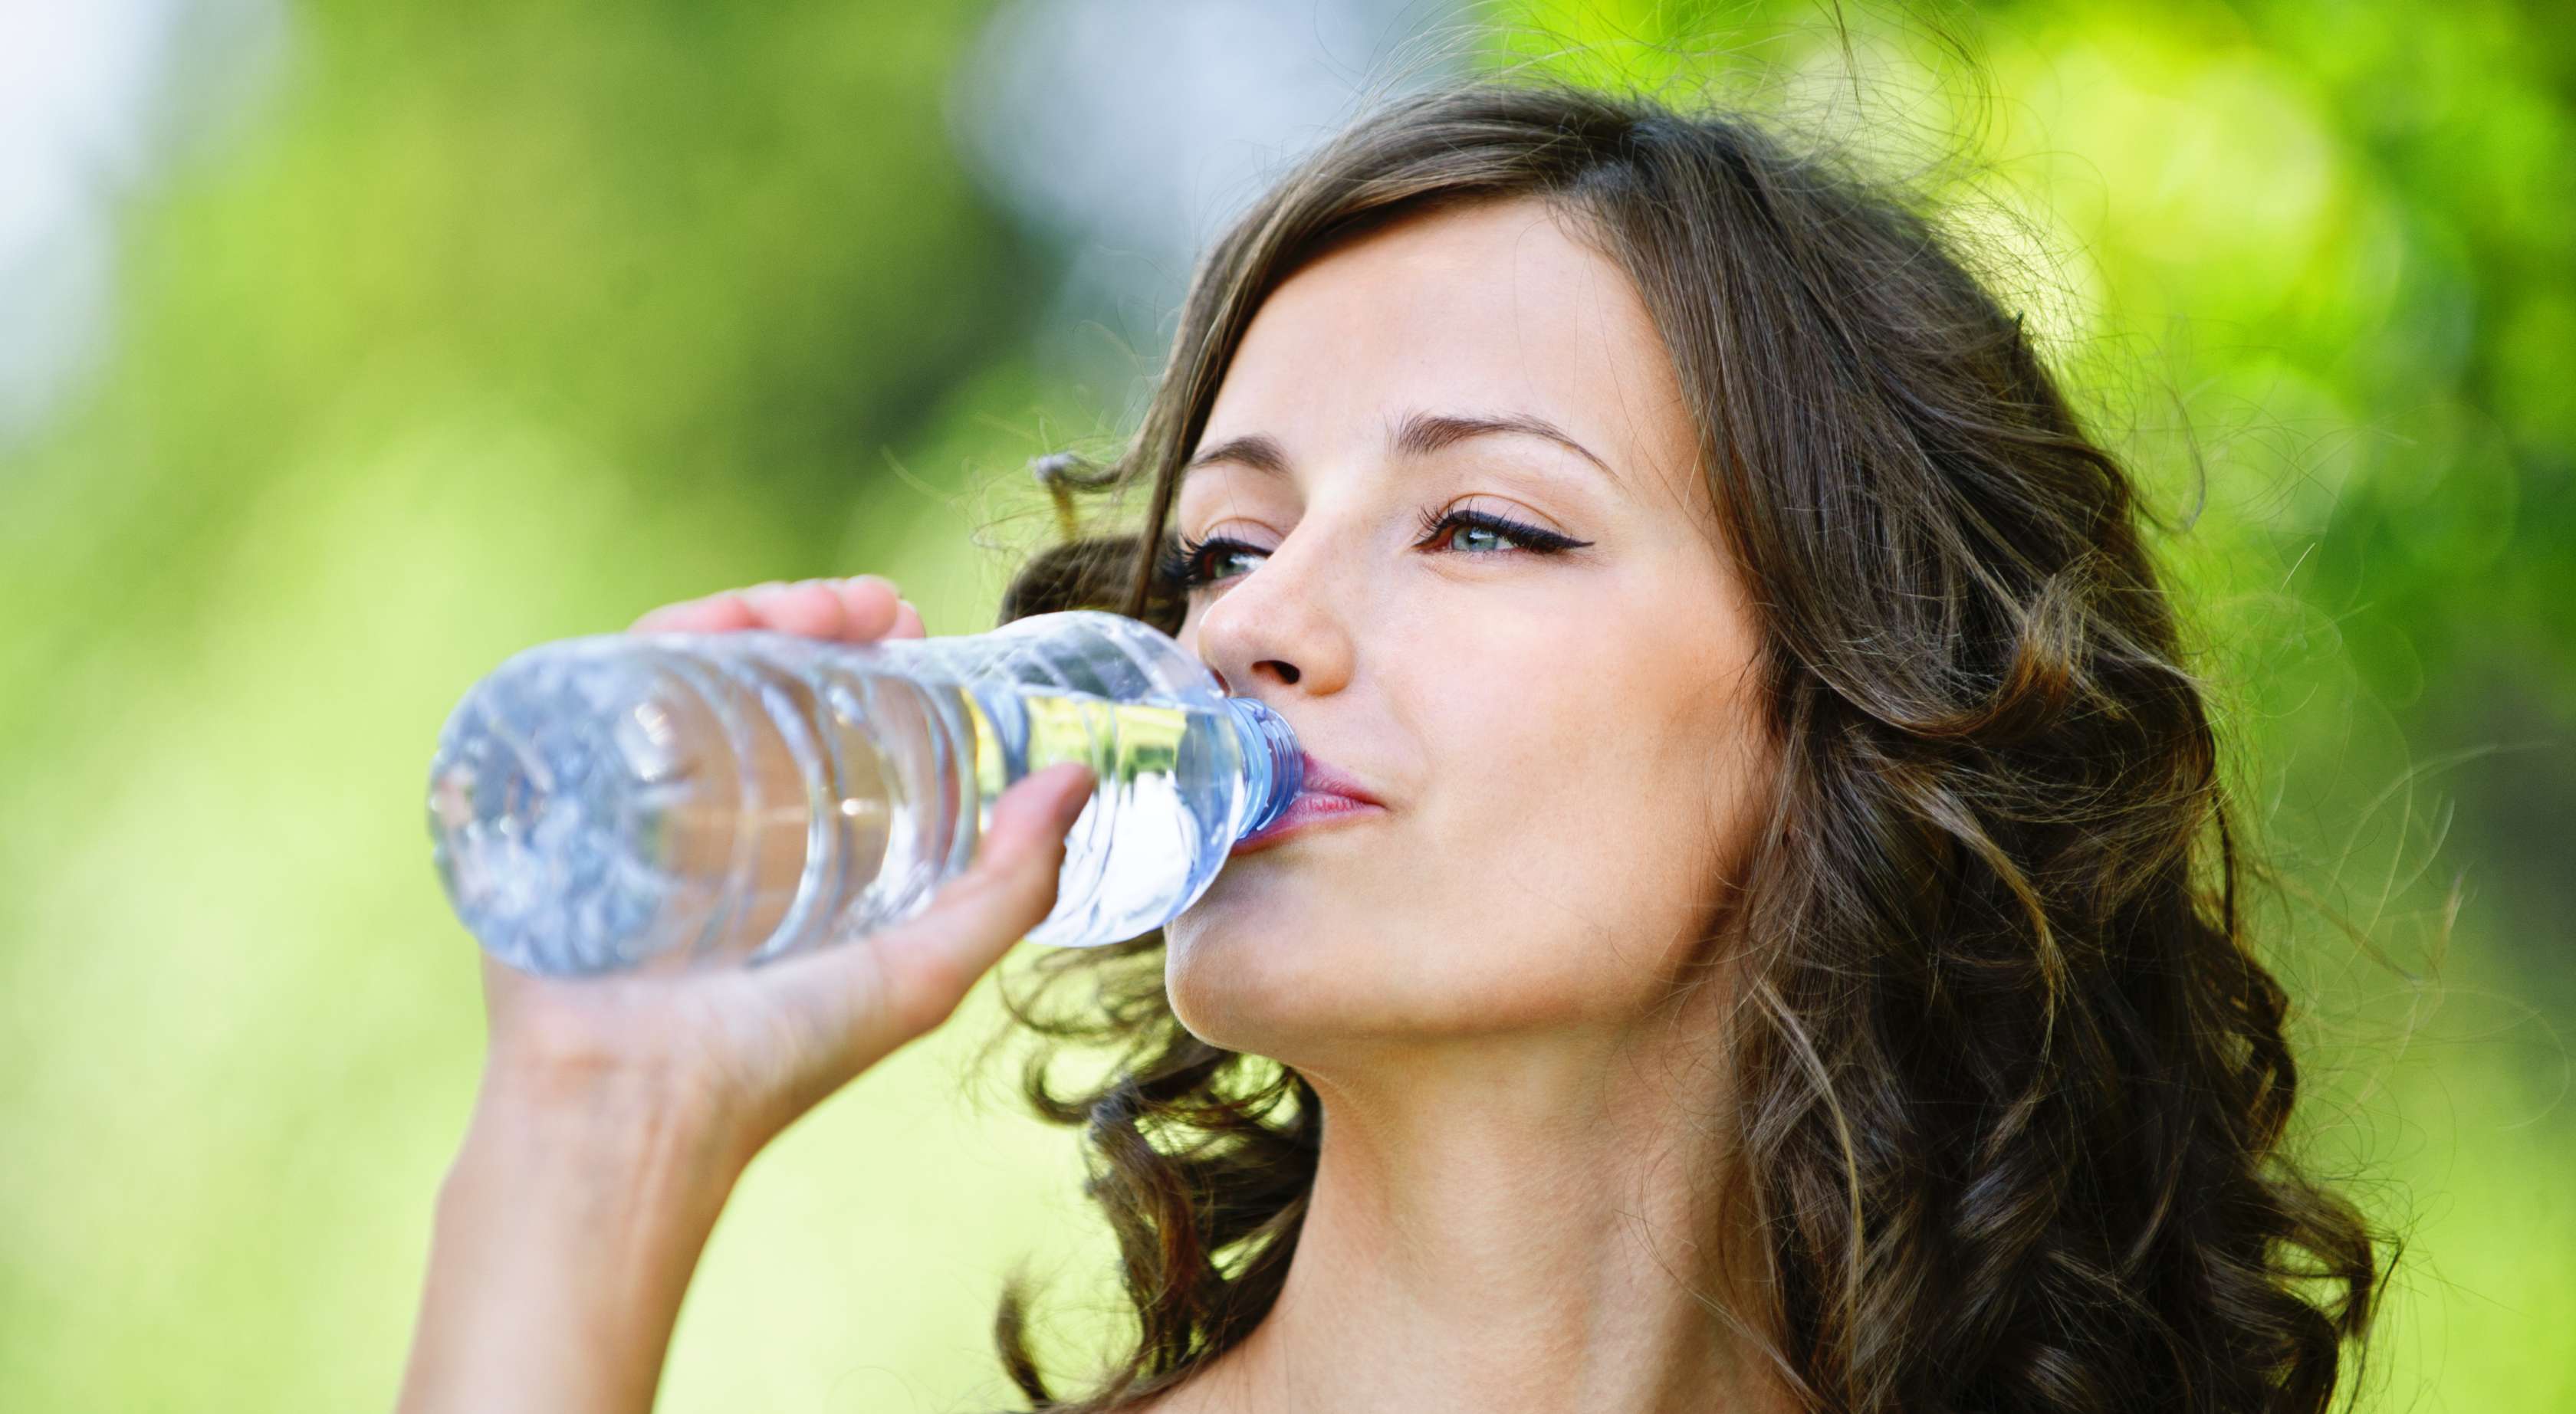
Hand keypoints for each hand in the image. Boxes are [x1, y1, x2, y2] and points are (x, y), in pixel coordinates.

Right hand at [482, 574, 1095, 1161]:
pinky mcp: (558, 795)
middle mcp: (705, 810)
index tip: (910, 622)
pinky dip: (658, 638)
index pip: (820, 711)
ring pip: (684, 665)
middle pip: (752, 673)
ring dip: (749, 612)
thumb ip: (1011, 885)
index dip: (866, 653)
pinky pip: (599, 690)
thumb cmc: (777, 1060)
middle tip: (871, 607)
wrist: (631, 1110)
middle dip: (813, 616)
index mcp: (783, 841)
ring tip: (813, 608)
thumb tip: (1080, 777)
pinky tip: (714, 623)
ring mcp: (627, 797)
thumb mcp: (925, 969)